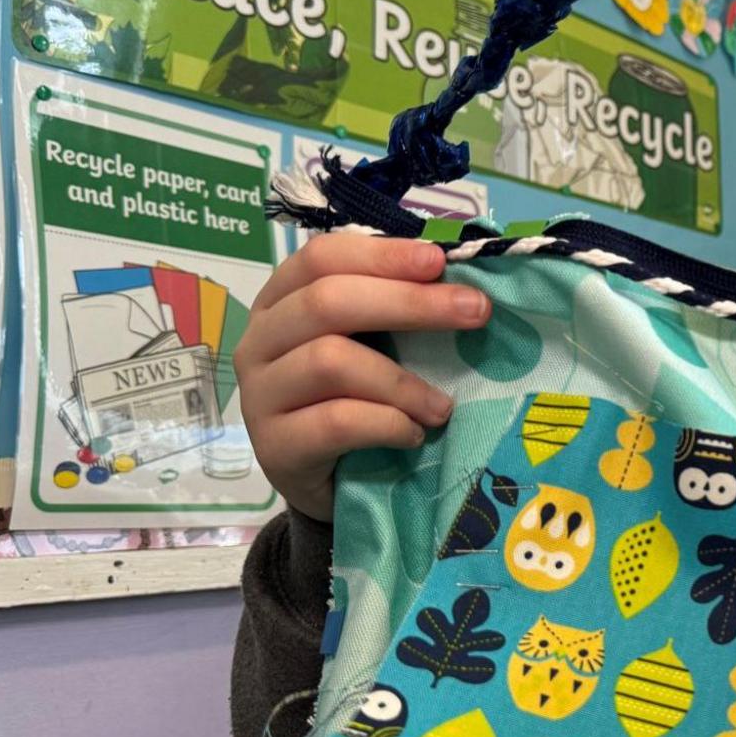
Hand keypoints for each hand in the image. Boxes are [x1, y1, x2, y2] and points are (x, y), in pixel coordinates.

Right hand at [233, 235, 490, 522]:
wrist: (327, 481)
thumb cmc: (355, 397)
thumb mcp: (371, 343)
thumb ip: (396, 307)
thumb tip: (462, 282)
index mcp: (281, 300)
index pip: (322, 258)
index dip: (382, 255)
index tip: (440, 261)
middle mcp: (260, 340)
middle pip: (327, 303)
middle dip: (410, 303)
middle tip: (475, 312)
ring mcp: (260, 394)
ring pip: (330, 362)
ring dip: (402, 382)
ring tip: (442, 407)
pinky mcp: (275, 446)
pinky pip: (336, 422)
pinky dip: (387, 424)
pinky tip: (413, 434)